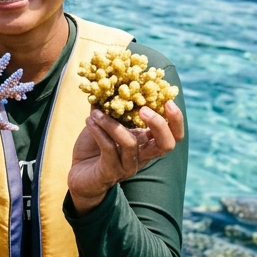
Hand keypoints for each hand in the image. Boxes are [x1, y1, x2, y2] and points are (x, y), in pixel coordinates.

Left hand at [67, 102, 183, 213]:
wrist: (80, 175)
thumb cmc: (95, 147)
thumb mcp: (106, 124)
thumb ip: (111, 107)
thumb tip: (109, 81)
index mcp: (147, 142)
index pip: (174, 134)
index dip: (176, 119)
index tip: (168, 100)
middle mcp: (143, 156)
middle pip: (167, 144)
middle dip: (158, 124)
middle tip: (143, 109)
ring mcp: (128, 166)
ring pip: (130, 143)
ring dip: (112, 123)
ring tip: (96, 112)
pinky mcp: (111, 172)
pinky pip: (109, 149)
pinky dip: (99, 131)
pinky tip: (89, 120)